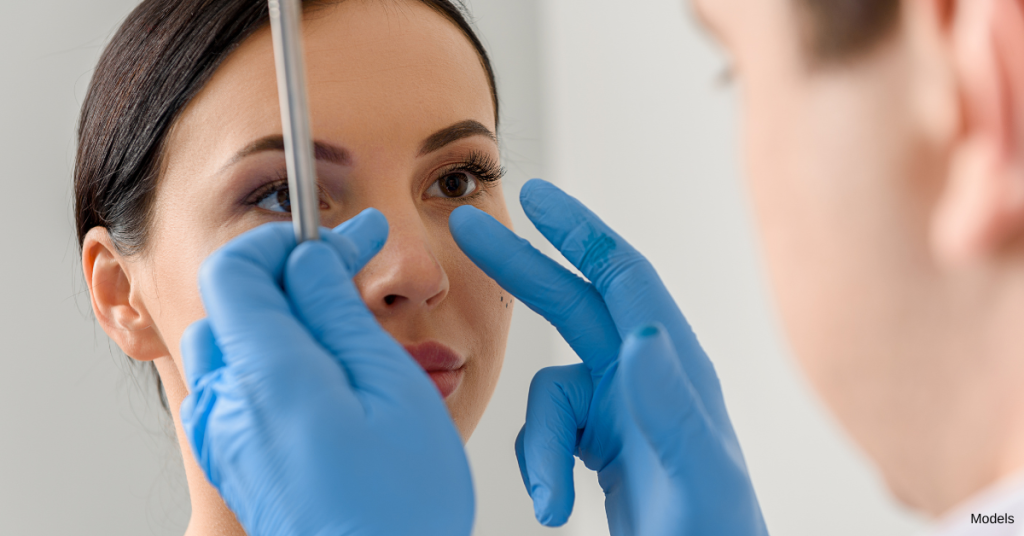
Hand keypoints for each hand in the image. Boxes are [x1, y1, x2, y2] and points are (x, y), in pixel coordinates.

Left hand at [179, 210, 473, 535]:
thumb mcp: (390, 389)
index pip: (238, 267)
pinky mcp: (231, 455)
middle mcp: (228, 401)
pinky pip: (234, 380)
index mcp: (267, 376)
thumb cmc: (399, 505)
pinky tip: (324, 373)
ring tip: (345, 327)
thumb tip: (312, 256)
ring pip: (232, 337)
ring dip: (282, 313)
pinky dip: (272, 354)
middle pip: (232, 299)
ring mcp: (223, 432)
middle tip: (352, 274)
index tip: (344, 238)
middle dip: (290, 272)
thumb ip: (340, 311)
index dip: (289, 239)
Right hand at [449, 180, 767, 535]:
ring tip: (551, 499)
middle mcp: (645, 376)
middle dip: (522, 268)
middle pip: (573, 303)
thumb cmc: (713, 532)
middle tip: (471, 229)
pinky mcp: (597, 441)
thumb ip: (668, 403)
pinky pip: (545, 431)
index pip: (623, 277)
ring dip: (538, 446)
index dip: (579, 232)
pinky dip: (538, 465)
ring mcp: (618, 407)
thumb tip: (641, 332)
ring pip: (548, 392)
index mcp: (674, 366)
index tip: (535, 196)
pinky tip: (554, 504)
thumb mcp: (695, 472)